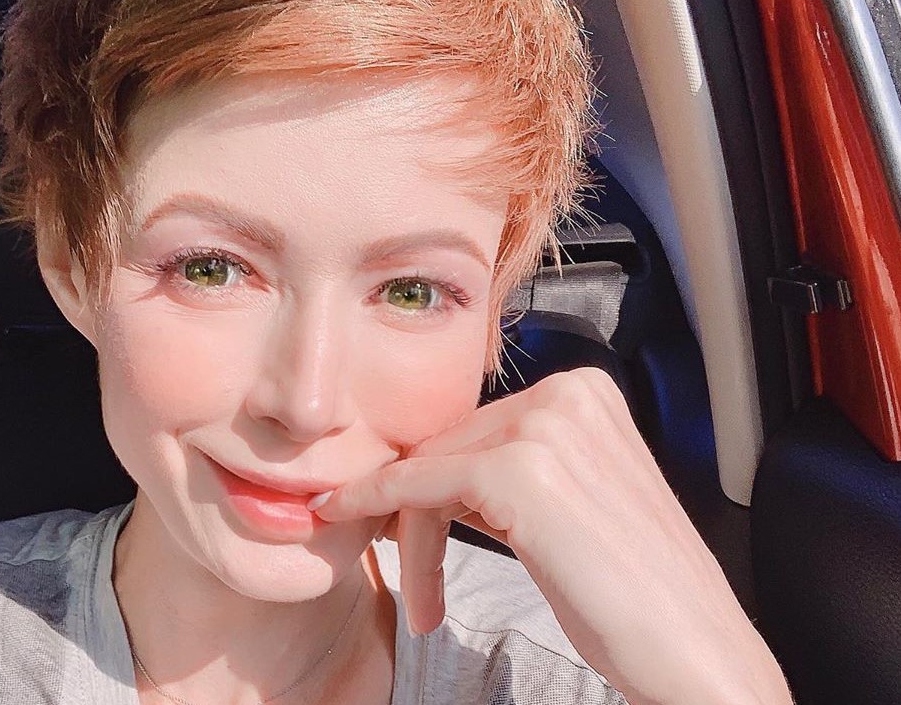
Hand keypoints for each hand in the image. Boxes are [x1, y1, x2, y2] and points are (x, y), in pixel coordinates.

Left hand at [310, 367, 792, 704]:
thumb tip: (431, 469)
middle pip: (453, 445)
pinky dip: (378, 505)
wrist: (697, 654)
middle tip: (413, 581)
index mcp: (587, 393)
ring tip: (424, 601)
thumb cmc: (640, 595)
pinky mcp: (519, 472)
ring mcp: (546, 428)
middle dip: (420, 513)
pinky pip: (420, 484)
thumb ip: (514, 470)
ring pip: (432, 467)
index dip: (435, 482)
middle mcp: (569, 394)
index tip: (397, 519)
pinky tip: (352, 523)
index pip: (481, 429)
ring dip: (412, 535)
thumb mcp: (571, 507)